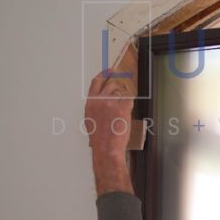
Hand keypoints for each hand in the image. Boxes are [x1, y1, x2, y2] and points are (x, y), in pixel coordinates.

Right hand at [84, 57, 135, 195]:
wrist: (106, 149)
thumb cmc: (99, 139)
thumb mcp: (91, 119)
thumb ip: (96, 107)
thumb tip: (103, 100)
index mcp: (90, 102)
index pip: (96, 81)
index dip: (104, 74)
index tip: (110, 70)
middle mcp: (99, 99)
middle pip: (111, 84)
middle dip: (118, 87)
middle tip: (123, 91)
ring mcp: (111, 103)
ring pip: (122, 92)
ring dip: (124, 99)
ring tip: (121, 114)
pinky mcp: (122, 108)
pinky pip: (130, 99)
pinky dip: (129, 105)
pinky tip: (126, 115)